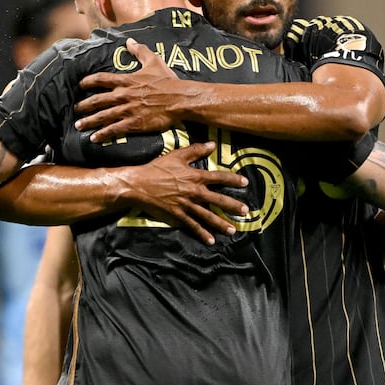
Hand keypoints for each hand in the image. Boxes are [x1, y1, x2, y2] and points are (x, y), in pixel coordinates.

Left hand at [75, 38, 191, 141]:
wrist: (179, 99)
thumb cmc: (167, 80)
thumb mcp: (153, 61)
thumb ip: (140, 51)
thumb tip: (129, 41)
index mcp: (126, 80)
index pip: (101, 79)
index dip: (88, 81)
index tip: (80, 84)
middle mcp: (123, 95)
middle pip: (97, 100)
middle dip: (84, 105)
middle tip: (75, 109)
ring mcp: (127, 110)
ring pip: (102, 116)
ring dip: (88, 121)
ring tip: (79, 125)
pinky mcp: (134, 123)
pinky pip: (114, 129)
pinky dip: (102, 134)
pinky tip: (94, 138)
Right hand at [121, 141, 248, 243]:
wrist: (138, 184)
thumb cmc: (157, 168)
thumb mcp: (177, 155)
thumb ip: (196, 150)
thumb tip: (213, 144)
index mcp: (195, 176)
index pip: (219, 177)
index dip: (233, 179)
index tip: (245, 182)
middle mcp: (194, 191)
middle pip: (218, 199)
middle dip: (233, 206)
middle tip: (246, 212)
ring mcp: (186, 205)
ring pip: (208, 215)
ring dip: (221, 223)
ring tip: (233, 230)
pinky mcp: (178, 215)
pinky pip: (193, 226)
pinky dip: (202, 234)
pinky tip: (211, 240)